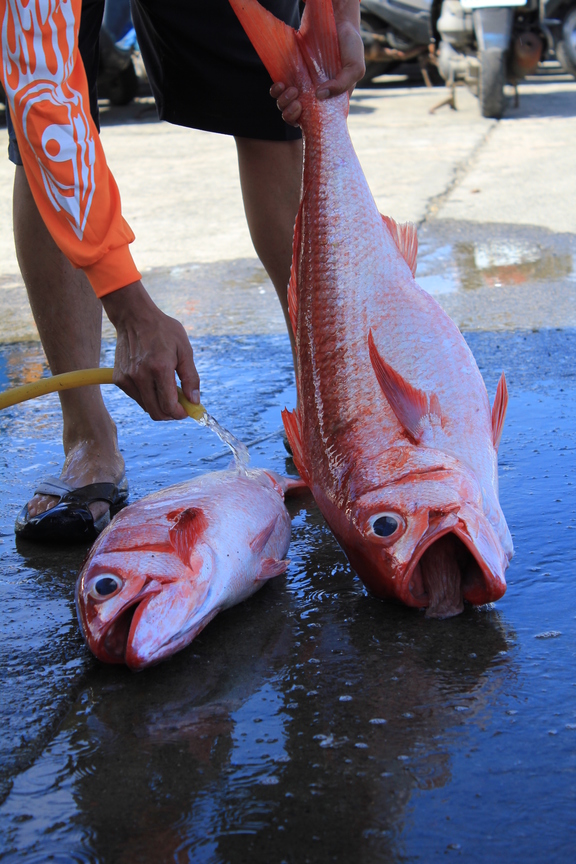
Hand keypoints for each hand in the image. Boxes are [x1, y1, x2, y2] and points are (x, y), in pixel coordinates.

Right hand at [101, 281, 199, 420]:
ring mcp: (127, 379)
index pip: (169, 406)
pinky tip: (154, 382)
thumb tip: (195, 401)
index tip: (187, 411)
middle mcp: (140, 376)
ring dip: (159, 405)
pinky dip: (148, 397)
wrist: (134, 317)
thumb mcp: (184, 349)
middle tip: (180, 405)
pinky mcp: (119, 379)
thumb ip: (191, 377)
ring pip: (146, 407)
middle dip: (171, 414)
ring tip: (167, 389)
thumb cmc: (163, 330)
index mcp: (159, 368)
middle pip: (156, 413)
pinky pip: (137, 398)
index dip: (180, 413)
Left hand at [270, 5, 364, 125]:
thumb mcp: (355, 67)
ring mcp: (302, 87)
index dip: (307, 125)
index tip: (305, 114)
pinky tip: (281, 84)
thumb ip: (342, 84)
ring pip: (285, 107)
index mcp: (330, 103)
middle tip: (297, 103)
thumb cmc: (350, 46)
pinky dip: (276, 90)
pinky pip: (278, 90)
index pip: (316, 124)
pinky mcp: (291, 75)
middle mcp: (314, 99)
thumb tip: (319, 96)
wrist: (336, 21)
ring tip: (292, 89)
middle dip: (291, 116)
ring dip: (283, 103)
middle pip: (296, 119)